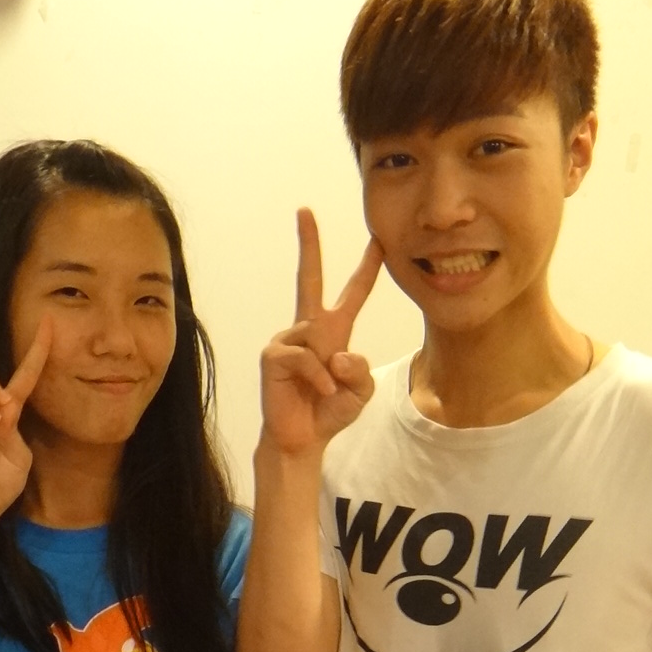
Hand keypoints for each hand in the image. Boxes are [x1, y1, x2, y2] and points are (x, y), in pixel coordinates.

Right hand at [259, 210, 381, 456]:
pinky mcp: (273, 355)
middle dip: (308, 245)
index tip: (378, 241)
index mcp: (335, 332)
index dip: (366, 268)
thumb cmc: (330, 412)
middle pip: (309, 277)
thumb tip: (338, 354)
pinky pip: (303, 357)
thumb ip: (360, 371)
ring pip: (317, 338)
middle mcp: (310, 329)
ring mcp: (289, 339)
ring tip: (326, 392)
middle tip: (305, 211)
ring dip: (330, 371)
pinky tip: (317, 391)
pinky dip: (316, 377)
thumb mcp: (360, 392)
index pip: (353, 293)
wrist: (302, 439)